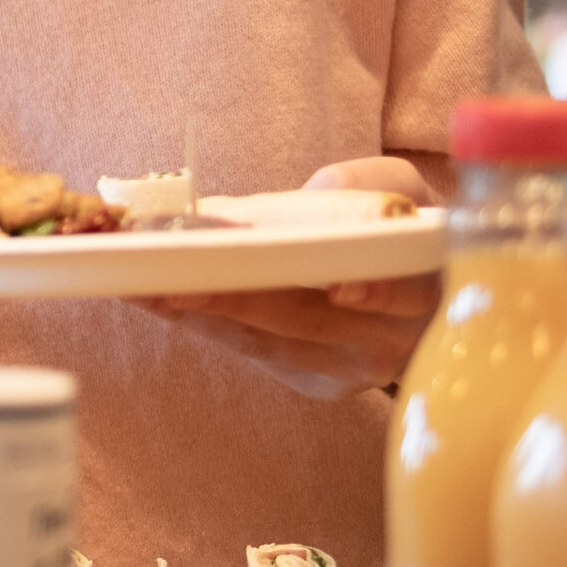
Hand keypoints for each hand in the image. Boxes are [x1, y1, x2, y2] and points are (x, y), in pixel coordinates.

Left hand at [137, 157, 441, 399]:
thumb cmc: (397, 223)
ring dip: (197, 313)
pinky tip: (157, 299)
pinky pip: (254, 351)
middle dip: (233, 297)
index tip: (331, 287)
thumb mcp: (399, 187)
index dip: (364, 291)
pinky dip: (204, 324)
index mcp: (427, 286)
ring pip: (268, 341)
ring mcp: (354, 367)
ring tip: (138, 285)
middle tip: (170, 277)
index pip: (394, 290)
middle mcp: (395, 339)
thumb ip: (359, 185)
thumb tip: (309, 193)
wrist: (419, 282)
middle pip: (306, 320)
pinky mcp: (321, 382)